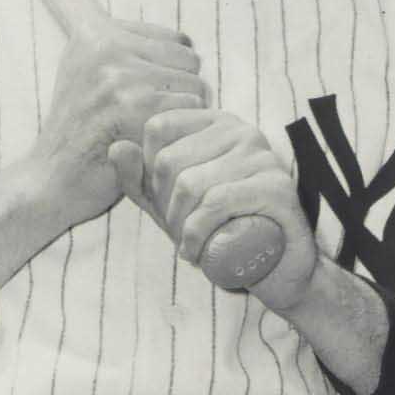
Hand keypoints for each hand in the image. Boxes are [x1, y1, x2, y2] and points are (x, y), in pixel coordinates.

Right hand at [28, 17, 208, 229]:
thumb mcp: (87, 74)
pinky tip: (156, 149)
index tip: (149, 100)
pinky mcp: (132, 107)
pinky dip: (182, 137)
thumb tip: (185, 40)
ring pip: (195, 88)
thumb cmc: (82, 133)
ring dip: (185, 119)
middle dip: (183, 95)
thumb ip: (125, 49)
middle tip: (154, 123)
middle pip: (190, 62)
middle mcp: (105, 45)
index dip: (175, 76)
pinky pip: (191, 112)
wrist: (53, 180)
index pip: (178, 41)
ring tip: (153, 136)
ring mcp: (118, 75)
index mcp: (96, 31)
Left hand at [120, 106, 320, 313]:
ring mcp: (262, 156)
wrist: (277, 271)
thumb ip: (140, 179)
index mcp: (216, 123)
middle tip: (177, 233)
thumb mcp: (170, 206)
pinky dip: (197, 232)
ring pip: (191, 183)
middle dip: (164, 206)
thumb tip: (117, 148)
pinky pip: (217, 202)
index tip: (164, 205)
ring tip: (188, 247)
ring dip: (179, 226)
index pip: (158, 128)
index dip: (148, 172)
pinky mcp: (276, 187)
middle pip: (170, 160)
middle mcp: (241, 131)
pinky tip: (196, 252)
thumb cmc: (223, 232)